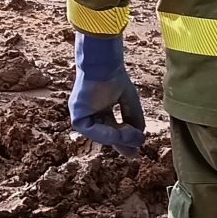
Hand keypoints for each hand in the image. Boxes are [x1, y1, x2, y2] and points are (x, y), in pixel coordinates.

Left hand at [68, 33, 144, 150]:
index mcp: (100, 107)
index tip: (135, 149)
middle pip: (106, 134)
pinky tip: (118, 134)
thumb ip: (133, 118)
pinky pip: (91, 131)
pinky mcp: (76, 116)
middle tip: (134, 153)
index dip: (123, 139)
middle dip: (121, 144)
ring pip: (100, 135)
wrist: (103, 64)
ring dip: (118, 139)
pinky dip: (106, 134)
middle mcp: (90, 112)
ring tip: (134, 138)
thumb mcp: (129, 101)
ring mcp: (82, 115)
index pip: (112, 128)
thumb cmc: (114, 77)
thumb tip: (140, 138)